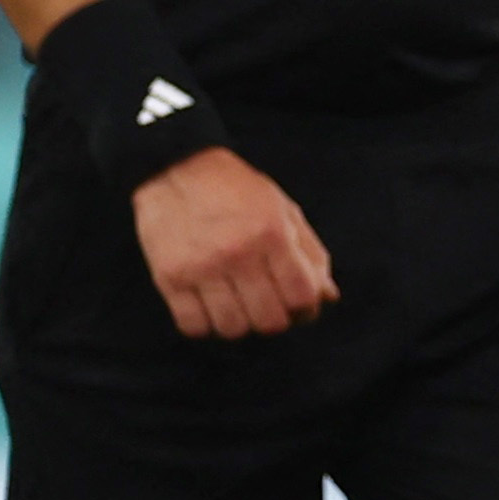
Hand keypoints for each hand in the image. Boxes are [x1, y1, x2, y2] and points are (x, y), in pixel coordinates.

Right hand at [134, 148, 338, 337]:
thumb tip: (329, 297)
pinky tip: (211, 308)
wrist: (177, 170)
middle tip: (269, 307)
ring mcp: (202, 268)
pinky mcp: (169, 278)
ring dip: (241, 325)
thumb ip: (310, 253)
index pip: (301, 295)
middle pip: (269, 321)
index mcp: (273, 233)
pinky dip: (206, 326)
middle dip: (276, 321)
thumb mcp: (284, 210)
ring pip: (232, 329)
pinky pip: (193, 326)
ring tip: (239, 307)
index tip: (300, 307)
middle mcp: (238, 253)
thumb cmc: (237, 191)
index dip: (307, 309)